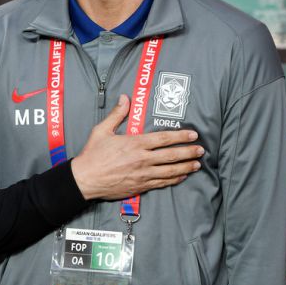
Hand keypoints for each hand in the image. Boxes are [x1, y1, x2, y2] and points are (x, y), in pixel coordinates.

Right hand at [71, 94, 202, 200]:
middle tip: (201, 150)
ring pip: (169, 171)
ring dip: (185, 167)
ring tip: (197, 164)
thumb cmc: (93, 154)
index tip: (192, 135)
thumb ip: (117, 114)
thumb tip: (125, 98)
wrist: (85, 179)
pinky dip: (173, 180)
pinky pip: (161, 183)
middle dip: (188, 152)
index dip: (180, 136)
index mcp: (135, 143)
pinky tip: (181, 177)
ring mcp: (142, 174)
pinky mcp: (140, 186)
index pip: (163, 139)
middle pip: (171, 155)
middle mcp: (142, 159)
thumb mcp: (102, 130)